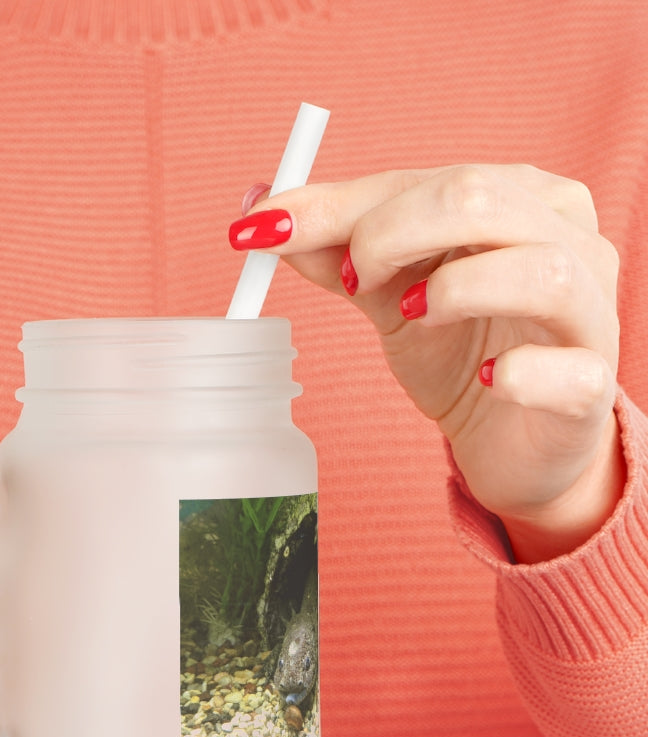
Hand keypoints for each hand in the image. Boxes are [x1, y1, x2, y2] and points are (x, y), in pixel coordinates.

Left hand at [231, 165, 623, 561]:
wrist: (510, 439)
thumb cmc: (458, 351)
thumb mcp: (388, 295)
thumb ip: (336, 252)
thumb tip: (262, 212)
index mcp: (518, 199)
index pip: (424, 180)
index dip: (339, 205)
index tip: (263, 229)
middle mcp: (567, 239)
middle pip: (480, 199)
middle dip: (389, 233)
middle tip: (351, 281)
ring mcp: (589, 312)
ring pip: (540, 270)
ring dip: (454, 290)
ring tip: (410, 316)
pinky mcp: (591, 385)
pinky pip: (568, 370)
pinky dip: (520, 373)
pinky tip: (487, 380)